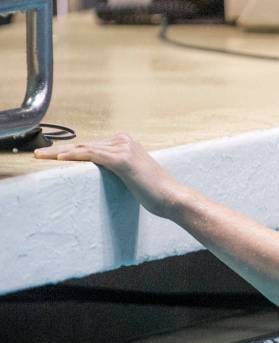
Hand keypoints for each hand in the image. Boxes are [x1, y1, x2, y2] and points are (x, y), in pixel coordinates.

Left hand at [35, 134, 184, 217]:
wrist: (171, 197)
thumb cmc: (154, 192)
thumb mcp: (132, 176)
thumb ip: (116, 168)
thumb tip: (99, 173)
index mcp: (126, 143)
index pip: (90, 145)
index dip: (68, 151)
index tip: (50, 156)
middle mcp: (124, 141)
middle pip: (84, 145)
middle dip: (59, 150)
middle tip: (38, 154)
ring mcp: (123, 148)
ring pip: (84, 149)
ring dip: (59, 153)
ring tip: (41, 157)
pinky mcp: (122, 159)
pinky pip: (92, 155)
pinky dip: (74, 157)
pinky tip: (59, 159)